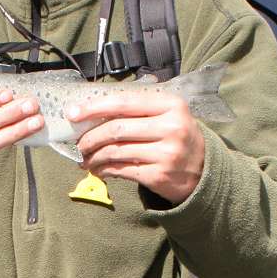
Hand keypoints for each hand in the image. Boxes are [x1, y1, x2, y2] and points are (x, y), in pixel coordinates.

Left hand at [65, 86, 204, 204]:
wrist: (203, 170)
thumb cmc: (176, 137)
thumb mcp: (167, 114)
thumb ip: (137, 108)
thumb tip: (92, 111)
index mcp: (171, 104)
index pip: (124, 102)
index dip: (94, 108)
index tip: (73, 114)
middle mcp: (171, 127)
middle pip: (116, 129)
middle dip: (90, 137)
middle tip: (78, 144)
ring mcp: (166, 153)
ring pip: (116, 151)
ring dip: (94, 157)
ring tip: (85, 159)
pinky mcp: (159, 175)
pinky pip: (122, 170)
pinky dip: (104, 170)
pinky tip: (98, 170)